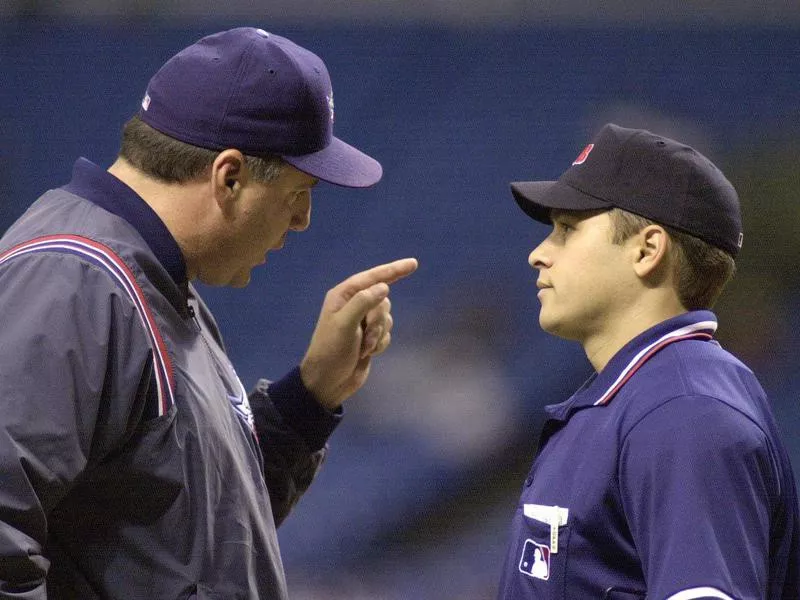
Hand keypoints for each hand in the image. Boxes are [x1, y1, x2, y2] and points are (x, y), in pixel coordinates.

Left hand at [300, 258, 417, 409]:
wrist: (329, 382)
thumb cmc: (331, 351)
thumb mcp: (344, 324)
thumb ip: (363, 302)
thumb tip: (384, 286)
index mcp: (343, 296)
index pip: (373, 277)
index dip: (394, 270)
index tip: (413, 264)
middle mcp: (354, 305)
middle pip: (383, 300)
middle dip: (378, 319)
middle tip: (365, 336)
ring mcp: (363, 322)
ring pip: (387, 317)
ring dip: (378, 334)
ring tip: (364, 348)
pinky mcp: (370, 337)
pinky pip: (387, 333)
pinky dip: (380, 343)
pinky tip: (367, 353)